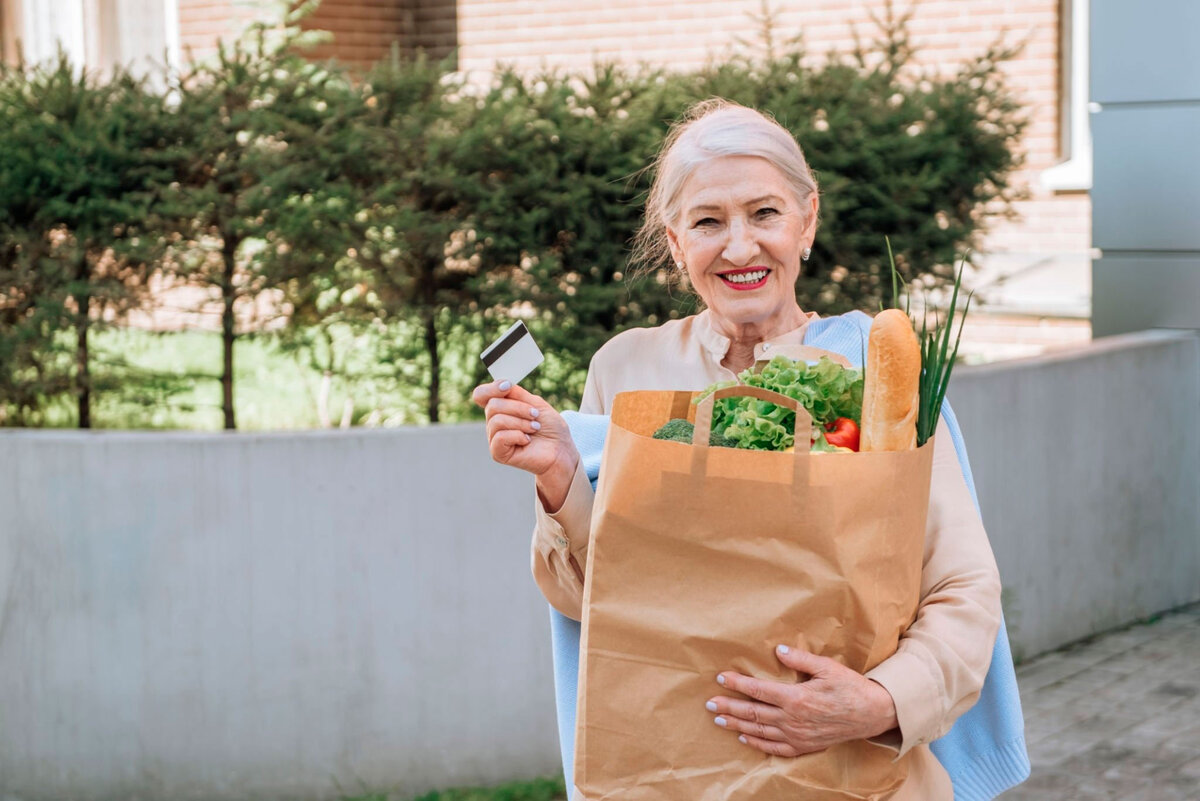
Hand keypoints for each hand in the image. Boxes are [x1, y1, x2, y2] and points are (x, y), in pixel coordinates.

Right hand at [471, 379, 578, 507]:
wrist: (562, 450)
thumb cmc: (550, 428)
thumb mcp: (536, 403)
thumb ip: (517, 393)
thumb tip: (502, 383)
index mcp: (501, 408)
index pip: (481, 394)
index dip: (491, 388)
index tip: (508, 386)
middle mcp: (494, 422)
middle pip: (492, 405)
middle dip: (518, 407)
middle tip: (535, 415)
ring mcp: (495, 438)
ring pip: (497, 420)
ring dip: (521, 422)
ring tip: (534, 428)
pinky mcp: (498, 453)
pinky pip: (500, 437)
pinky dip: (517, 435)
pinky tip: (527, 440)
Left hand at [705, 645, 898, 757]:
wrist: (872, 714)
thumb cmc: (850, 687)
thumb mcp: (827, 667)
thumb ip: (800, 659)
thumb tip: (778, 649)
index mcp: (796, 698)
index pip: (758, 691)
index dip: (737, 684)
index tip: (721, 678)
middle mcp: (792, 720)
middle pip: (753, 713)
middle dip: (729, 707)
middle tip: (709, 703)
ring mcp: (797, 736)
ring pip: (759, 731)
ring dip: (737, 725)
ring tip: (719, 719)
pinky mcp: (804, 746)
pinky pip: (775, 748)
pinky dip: (757, 744)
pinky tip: (744, 738)